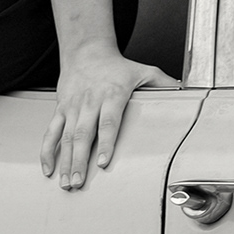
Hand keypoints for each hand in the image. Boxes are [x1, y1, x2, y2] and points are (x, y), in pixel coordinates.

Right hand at [41, 43, 174, 190]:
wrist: (86, 50)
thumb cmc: (117, 66)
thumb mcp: (143, 71)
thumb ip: (163, 84)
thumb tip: (186, 92)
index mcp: (111, 95)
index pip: (108, 121)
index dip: (106, 143)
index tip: (102, 163)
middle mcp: (89, 102)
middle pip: (83, 134)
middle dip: (79, 160)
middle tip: (78, 182)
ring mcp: (73, 106)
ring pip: (67, 136)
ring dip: (65, 161)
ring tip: (65, 182)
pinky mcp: (61, 108)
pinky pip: (52, 131)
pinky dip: (47, 150)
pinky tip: (48, 168)